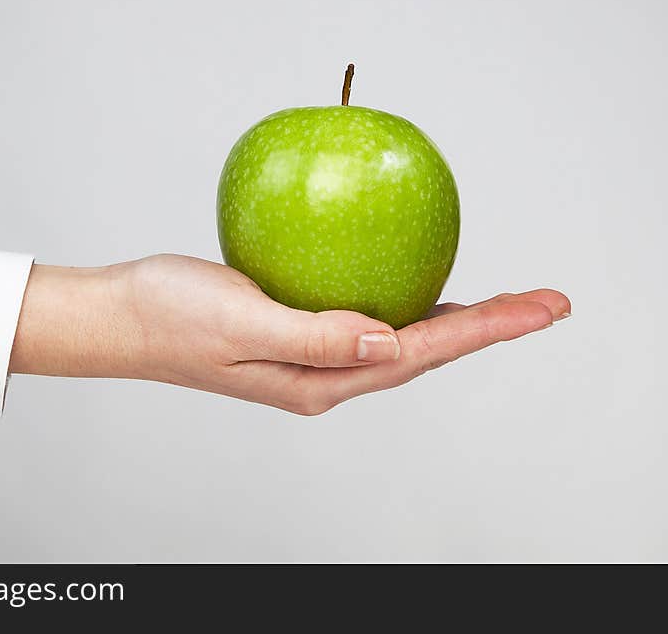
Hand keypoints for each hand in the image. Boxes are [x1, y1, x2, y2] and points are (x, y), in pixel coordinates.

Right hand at [9, 254, 569, 414]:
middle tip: (544, 302)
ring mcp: (312, 357)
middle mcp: (324, 375)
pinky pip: (369, 319)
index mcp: (317, 380)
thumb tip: (391, 343)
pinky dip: (408, 302)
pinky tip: (421, 285)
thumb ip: (316, 335)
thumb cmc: (170, 315)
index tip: (539, 307)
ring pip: (401, 338)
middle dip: (487, 328)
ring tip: (504, 303)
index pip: (417, 354)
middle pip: (423, 352)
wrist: (123, 317)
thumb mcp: (241, 320)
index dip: (484, 330)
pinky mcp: (298, 332)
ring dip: (457, 321)